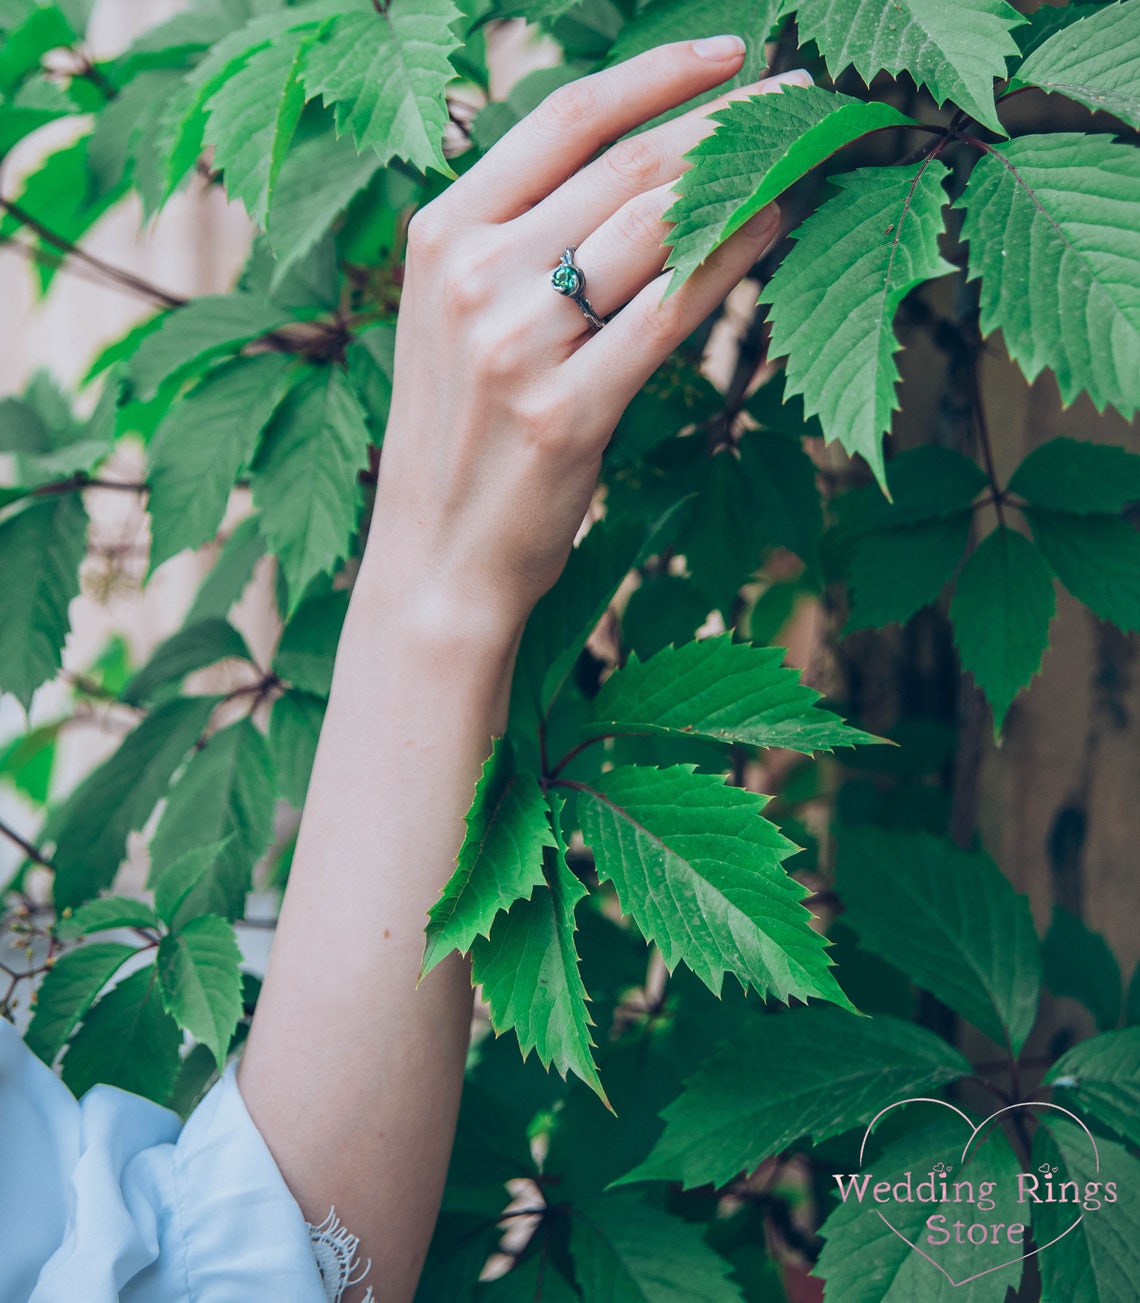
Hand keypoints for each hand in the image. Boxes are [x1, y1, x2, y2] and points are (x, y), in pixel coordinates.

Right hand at [368, 39, 809, 635]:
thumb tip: (646, 170)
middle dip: (727, 124)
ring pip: (656, 230)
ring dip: (742, 184)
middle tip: (796, 101)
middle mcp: (471, 276)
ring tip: (797, 160)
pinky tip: (773, 232)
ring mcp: (516, 345)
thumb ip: (524, 240)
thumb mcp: (461, 318)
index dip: (658, 74)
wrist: (438, 557)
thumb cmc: (462, 436)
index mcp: (440, 235)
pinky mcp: (566, 412)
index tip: (730, 53)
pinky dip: (732, 263)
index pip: (563, 119)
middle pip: (624, 167)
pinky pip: (672, 314)